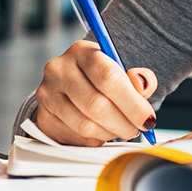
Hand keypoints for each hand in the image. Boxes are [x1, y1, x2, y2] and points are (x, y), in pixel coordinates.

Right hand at [35, 39, 157, 145]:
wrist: (72, 86)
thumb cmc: (101, 77)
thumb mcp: (122, 70)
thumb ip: (139, 78)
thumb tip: (142, 85)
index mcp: (82, 51)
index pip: (108, 77)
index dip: (132, 103)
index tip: (148, 118)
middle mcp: (59, 70)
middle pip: (96, 105)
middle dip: (124, 122)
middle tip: (137, 128)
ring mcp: (47, 95)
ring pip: (85, 125)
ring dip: (111, 133)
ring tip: (122, 129)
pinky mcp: (43, 118)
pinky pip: (75, 137)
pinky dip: (95, 139)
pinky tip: (103, 131)